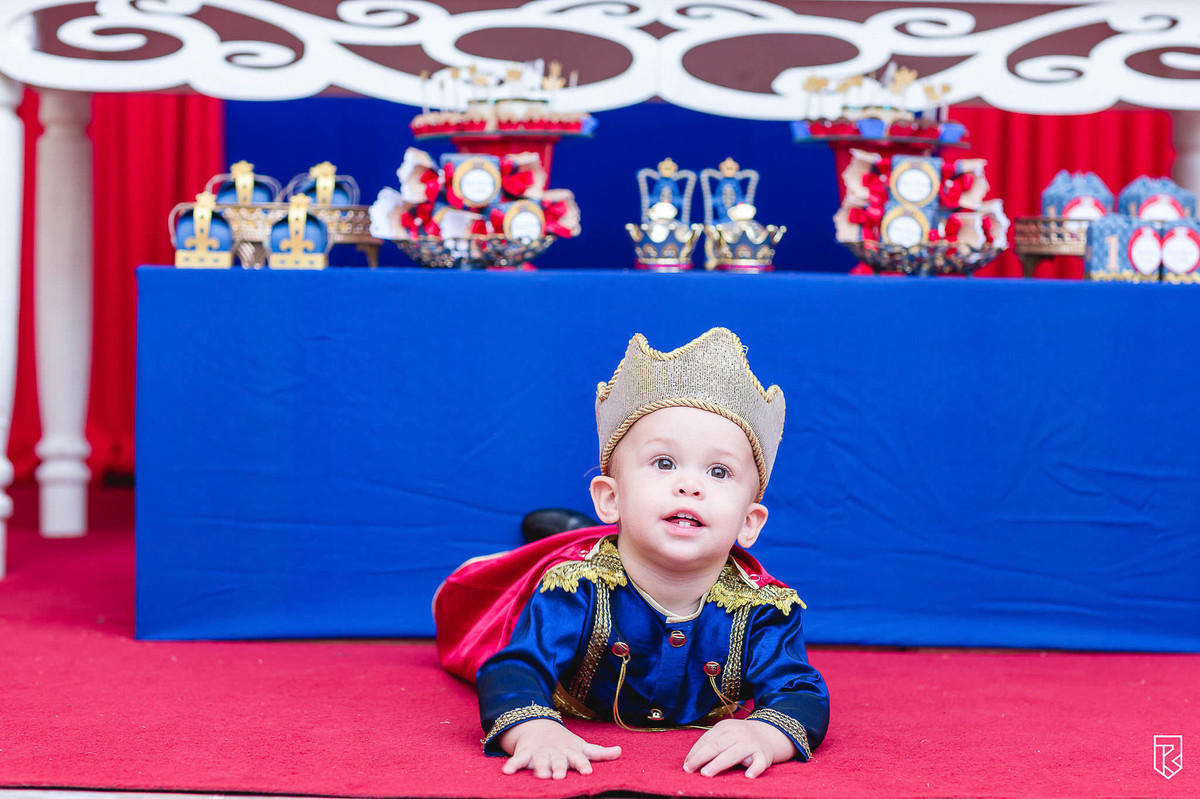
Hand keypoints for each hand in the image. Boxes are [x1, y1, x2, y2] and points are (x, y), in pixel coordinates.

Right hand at [498, 718, 621, 778]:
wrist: (538, 725)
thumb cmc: (563, 743)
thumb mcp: (581, 746)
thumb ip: (599, 753)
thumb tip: (620, 751)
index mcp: (570, 752)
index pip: (578, 759)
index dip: (583, 764)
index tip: (587, 771)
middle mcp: (555, 753)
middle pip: (558, 761)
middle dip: (559, 767)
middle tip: (560, 776)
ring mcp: (539, 752)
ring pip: (539, 760)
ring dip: (540, 766)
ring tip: (540, 774)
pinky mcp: (525, 753)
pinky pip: (518, 759)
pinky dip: (512, 764)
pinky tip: (507, 771)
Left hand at [683, 718, 796, 777]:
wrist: (769, 734)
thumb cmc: (740, 737)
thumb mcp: (725, 734)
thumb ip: (711, 743)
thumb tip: (690, 760)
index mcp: (725, 726)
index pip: (707, 740)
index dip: (695, 752)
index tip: (686, 764)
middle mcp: (738, 733)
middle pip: (717, 746)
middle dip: (701, 758)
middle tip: (690, 769)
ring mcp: (751, 744)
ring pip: (733, 754)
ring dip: (718, 764)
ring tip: (706, 773)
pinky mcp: (764, 755)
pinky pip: (760, 763)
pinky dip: (755, 769)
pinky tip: (748, 775)